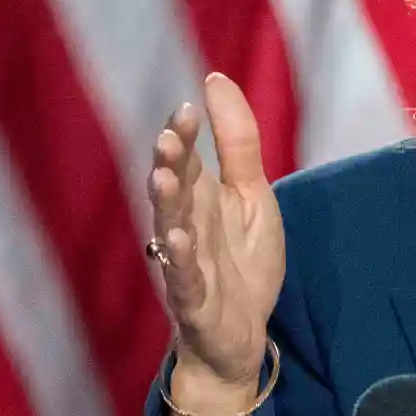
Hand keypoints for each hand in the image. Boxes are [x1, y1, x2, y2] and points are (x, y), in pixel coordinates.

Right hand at [147, 72, 284, 393]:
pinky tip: (177, 242)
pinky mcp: (194, 301)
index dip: (184, 134)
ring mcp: (186, 264)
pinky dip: (178, 262)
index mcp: (200, 199)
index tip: (188, 107)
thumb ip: (237, 142)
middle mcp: (185, 226)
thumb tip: (215, 78)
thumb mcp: (253, 196)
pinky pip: (183, 279)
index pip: (187, 159)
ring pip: (169, 228)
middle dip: (170, 163)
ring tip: (163, 178)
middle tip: (170, 136)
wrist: (242, 336)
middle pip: (173, 189)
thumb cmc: (242, 262)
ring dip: (165, 205)